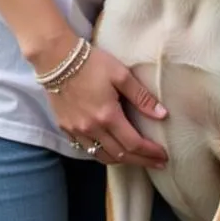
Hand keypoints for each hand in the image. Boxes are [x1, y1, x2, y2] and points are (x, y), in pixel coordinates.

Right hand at [46, 44, 167, 167]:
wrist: (55, 57)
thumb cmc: (90, 63)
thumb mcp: (120, 74)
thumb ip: (141, 96)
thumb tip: (162, 115)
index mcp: (108, 116)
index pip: (134, 144)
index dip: (151, 153)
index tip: (164, 156)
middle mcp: (91, 128)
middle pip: (120, 155)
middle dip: (142, 160)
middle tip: (156, 163)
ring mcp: (76, 129)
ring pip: (101, 156)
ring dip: (121, 160)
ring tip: (135, 159)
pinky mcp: (65, 126)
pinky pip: (85, 148)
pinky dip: (100, 153)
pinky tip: (108, 148)